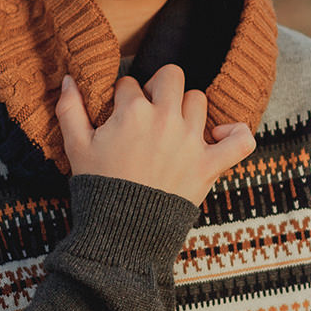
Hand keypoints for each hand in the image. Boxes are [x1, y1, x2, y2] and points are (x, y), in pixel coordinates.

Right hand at [56, 65, 254, 204]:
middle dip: (158, 88)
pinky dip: (236, 135)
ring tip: (173, 127)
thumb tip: (69, 79)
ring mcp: (191, 141)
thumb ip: (69, 109)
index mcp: (132, 113)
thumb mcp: (75, 147)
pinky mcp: (210, 165)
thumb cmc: (99, 188)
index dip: (121, 98)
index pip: (129, 84)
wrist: (123, 233)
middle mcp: (165, 120)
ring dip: (186, 108)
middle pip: (171, 77)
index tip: (118, 116)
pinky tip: (218, 137)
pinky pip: (241, 141)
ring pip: (199, 100)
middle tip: (148, 111)